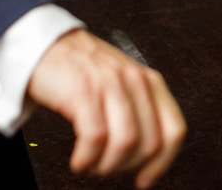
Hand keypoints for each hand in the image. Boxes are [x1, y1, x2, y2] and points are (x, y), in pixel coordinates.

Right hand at [27, 30, 185, 185]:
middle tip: (108, 166)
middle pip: (149, 143)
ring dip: (106, 165)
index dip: (163, 162)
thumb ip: (140, 110)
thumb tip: (148, 154)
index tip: (147, 179)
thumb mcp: (123, 83)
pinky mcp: (83, 91)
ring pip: (126, 143)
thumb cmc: (83, 68)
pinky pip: (95, 138)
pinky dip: (86, 159)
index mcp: (150, 82)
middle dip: (127, 166)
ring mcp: (110, 84)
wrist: (47, 45)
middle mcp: (135, 81)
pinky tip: (79, 159)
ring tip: (92, 163)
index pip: (174, 130)